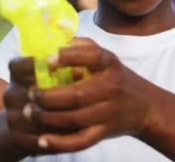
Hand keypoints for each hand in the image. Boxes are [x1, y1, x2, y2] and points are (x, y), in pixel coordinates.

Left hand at [6, 37, 154, 153]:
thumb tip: (51, 33)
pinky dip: (60, 142)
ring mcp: (109, 112)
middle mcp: (111, 87)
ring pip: (75, 119)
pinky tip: (42, 140)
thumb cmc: (114, 76)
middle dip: (48, 96)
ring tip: (29, 111)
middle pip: (77, 95)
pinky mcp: (104, 132)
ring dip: (48, 117)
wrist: (145, 106)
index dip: (67, 57)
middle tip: (30, 93)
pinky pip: (81, 141)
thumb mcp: (104, 56)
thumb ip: (79, 45)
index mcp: (109, 63)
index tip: (46, 59)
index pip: (91, 57)